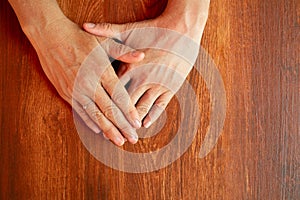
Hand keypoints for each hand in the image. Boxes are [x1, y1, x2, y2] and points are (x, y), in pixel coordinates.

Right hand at [26, 18, 144, 144]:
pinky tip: (99, 131)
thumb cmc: (80, 38)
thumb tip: (142, 56)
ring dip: (107, 130)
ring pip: (94, 114)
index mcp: (101, 70)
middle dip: (122, 126)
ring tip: (118, 141)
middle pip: (108, 109)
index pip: (118, 95)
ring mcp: (75, 90)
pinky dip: (90, 123)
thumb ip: (123, 52)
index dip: (129, 111)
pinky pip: (80, 112)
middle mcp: (89, 83)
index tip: (137, 124)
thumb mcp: (104, 42)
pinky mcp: (66, 93)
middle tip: (132, 139)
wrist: (50, 36)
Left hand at [83, 7, 207, 127]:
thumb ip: (106, 31)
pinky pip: (159, 106)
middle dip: (117, 120)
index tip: (97, 117)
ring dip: (133, 123)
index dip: (104, 105)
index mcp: (129, 67)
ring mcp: (157, 84)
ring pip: (142, 109)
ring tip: (126, 133)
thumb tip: (85, 26)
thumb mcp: (130, 29)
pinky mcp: (170, 87)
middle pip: (125, 105)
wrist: (182, 29)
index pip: (113, 92)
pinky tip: (145, 124)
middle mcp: (142, 79)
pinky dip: (151, 116)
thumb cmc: (154, 29)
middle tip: (110, 133)